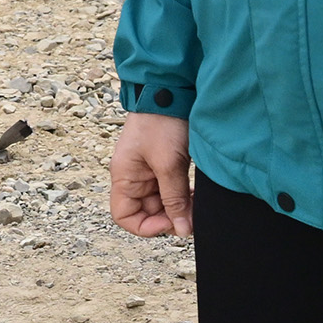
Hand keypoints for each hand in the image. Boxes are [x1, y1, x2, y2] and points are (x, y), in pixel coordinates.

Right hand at [108, 112, 193, 238]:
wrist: (169, 92)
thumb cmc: (161, 123)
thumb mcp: (168, 164)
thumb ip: (174, 199)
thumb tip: (181, 230)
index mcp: (124, 177)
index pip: (124, 216)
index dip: (146, 227)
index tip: (171, 223)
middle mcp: (133, 176)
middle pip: (147, 211)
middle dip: (170, 217)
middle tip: (193, 215)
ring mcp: (148, 171)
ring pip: (162, 202)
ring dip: (179, 206)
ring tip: (198, 204)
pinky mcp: (162, 164)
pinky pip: (171, 189)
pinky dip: (184, 195)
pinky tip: (197, 193)